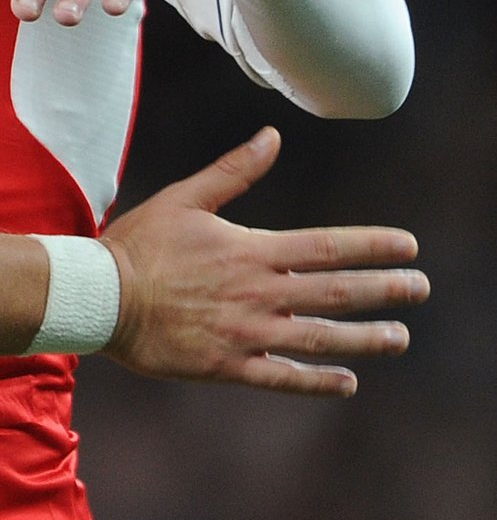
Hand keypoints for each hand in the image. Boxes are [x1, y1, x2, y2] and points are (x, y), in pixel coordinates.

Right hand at [102, 126, 423, 395]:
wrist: (98, 296)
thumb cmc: (138, 244)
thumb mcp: (184, 198)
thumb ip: (233, 172)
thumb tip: (272, 136)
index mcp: (251, 250)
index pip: (327, 247)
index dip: (373, 246)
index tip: (409, 247)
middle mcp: (257, 293)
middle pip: (335, 292)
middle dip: (384, 290)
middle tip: (421, 289)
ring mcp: (245, 333)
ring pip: (319, 338)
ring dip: (365, 339)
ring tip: (399, 337)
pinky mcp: (226, 365)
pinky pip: (282, 378)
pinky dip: (316, 381)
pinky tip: (346, 382)